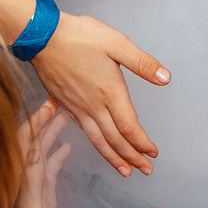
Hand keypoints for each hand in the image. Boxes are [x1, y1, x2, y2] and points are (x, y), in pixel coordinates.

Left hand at [9, 102, 74, 207]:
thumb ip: (32, 180)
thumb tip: (34, 150)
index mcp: (19, 175)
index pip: (25, 140)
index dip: (35, 120)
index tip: (48, 104)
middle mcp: (24, 174)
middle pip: (34, 140)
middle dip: (44, 120)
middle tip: (58, 101)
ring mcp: (34, 182)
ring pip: (43, 149)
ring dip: (52, 132)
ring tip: (64, 115)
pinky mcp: (43, 191)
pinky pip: (51, 166)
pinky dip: (58, 153)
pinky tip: (66, 144)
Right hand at [30, 10, 169, 174]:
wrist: (42, 36)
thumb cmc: (79, 36)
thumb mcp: (116, 42)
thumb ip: (142, 62)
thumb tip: (165, 78)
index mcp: (109, 92)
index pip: (129, 127)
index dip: (142, 143)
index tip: (153, 153)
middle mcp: (93, 105)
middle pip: (115, 139)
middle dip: (132, 157)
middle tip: (146, 170)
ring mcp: (77, 108)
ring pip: (98, 140)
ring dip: (114, 158)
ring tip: (126, 171)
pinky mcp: (65, 105)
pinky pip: (84, 132)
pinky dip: (96, 145)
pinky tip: (100, 146)